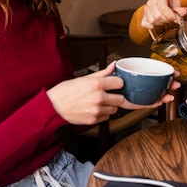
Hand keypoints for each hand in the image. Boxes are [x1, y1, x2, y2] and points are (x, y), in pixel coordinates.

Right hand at [47, 62, 180, 124]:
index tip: (128, 83)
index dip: (125, 83)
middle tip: (135, 96)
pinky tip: (95, 108)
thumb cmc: (65, 92)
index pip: (121, 83)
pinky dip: (106, 112)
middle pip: (124, 99)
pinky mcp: (95, 120)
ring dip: (115, 104)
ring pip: (116, 108)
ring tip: (100, 100)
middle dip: (128, 98)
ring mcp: (97, 110)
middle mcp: (99, 97)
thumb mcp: (83, 78)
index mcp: (97, 84)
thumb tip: (115, 65)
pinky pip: (108, 116)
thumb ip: (102, 74)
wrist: (51, 108)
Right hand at [141, 0, 186, 28]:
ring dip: (160, 22)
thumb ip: (180, 10)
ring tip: (164, 18)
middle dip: (166, 19)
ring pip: (152, 21)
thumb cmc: (170, 3)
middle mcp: (151, 1)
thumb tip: (185, 11)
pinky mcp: (143, 16)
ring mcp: (146, 9)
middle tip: (170, 18)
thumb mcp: (177, 4)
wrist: (165, 3)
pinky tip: (157, 22)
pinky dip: (151, 26)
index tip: (175, 18)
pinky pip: (145, 24)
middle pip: (157, 16)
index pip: (163, 8)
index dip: (170, 15)